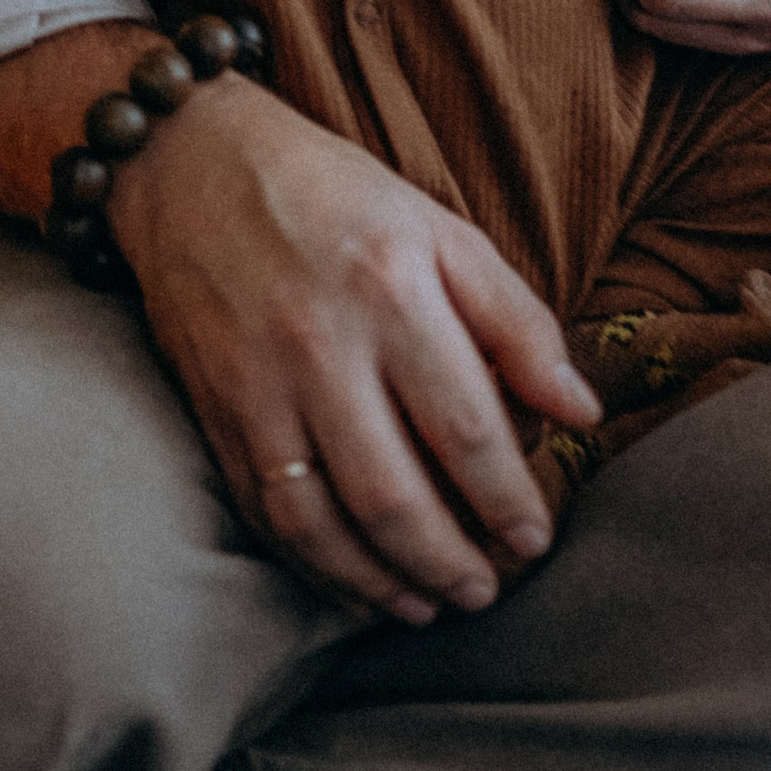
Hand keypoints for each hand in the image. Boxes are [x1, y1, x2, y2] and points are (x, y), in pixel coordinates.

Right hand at [103, 72, 601, 623]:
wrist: (190, 164)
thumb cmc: (334, 196)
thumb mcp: (441, 231)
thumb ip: (517, 322)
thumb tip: (581, 412)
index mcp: (392, 291)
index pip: (466, 426)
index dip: (507, 499)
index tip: (535, 538)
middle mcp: (320, 345)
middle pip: (392, 492)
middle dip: (447, 561)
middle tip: (484, 592)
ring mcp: (257, 386)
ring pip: (320, 520)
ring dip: (379, 581)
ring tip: (424, 606)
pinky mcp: (213, 411)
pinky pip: (263, 513)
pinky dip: (310, 565)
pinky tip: (352, 587)